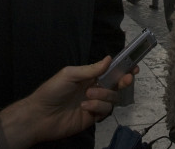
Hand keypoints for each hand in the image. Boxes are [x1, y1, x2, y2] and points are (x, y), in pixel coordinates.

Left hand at [0, 57, 136, 148]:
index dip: (123, 68)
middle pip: (117, 84)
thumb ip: (91, 69)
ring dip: (103, 95)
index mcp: (89, 76)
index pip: (110, 70)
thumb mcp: (70, 74)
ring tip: (88, 96)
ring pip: (112, 98)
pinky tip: (85, 107)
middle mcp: (94, 88)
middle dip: (124, 80)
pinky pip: (105, 110)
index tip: (134, 66)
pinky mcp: (93, 117)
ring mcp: (95, 103)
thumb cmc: (52, 91)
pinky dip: (98, 107)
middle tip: (127, 79)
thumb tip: (109, 58)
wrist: (40, 116)